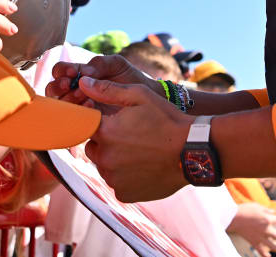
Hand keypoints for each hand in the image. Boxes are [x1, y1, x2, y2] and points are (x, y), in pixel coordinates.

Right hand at [45, 55, 161, 111]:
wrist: (148, 99)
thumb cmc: (131, 79)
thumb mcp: (117, 65)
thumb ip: (100, 64)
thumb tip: (83, 74)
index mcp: (81, 74)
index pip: (60, 71)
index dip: (62, 71)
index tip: (72, 72)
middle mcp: (76, 91)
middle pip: (53, 90)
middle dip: (59, 87)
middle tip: (70, 86)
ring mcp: (80, 108)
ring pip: (61, 106)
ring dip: (68, 101)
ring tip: (83, 98)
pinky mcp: (87, 123)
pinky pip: (74, 121)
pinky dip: (78, 115)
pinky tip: (91, 110)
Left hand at [78, 76, 192, 201]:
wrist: (192, 151)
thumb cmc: (167, 120)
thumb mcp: (139, 96)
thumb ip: (107, 90)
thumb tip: (83, 82)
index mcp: (105, 132)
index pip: (86, 127)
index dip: (100, 124)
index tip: (116, 124)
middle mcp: (105, 157)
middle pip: (93, 148)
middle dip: (106, 142)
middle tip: (131, 137)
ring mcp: (114, 178)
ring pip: (105, 167)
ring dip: (115, 160)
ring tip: (140, 152)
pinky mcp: (124, 194)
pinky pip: (117, 184)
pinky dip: (125, 178)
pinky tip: (143, 167)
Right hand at [228, 203, 275, 256]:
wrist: (232, 218)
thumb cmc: (244, 210)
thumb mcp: (257, 206)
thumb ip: (267, 210)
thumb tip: (274, 212)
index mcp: (267, 219)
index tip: (273, 219)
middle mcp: (266, 230)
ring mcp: (260, 237)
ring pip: (274, 247)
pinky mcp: (254, 242)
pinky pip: (262, 252)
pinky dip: (266, 255)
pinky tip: (268, 256)